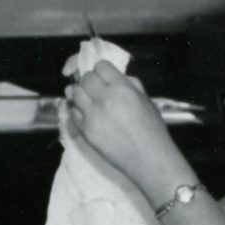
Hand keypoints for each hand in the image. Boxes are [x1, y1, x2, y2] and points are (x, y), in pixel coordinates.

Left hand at [65, 65, 188, 198]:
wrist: (147, 158)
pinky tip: (87, 114)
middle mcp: (104, 98)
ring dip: (80, 93)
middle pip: (85, 78)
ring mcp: (92, 114)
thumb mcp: (146, 100)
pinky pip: (73, 112)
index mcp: (122, 88)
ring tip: (88, 99)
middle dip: (90, 81)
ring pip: (74, 93)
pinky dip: (77, 110)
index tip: (105, 77)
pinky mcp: (85, 130)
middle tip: (96, 89)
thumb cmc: (152, 129)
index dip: (103, 71)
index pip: (101, 66)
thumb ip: (130, 84)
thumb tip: (116, 77)